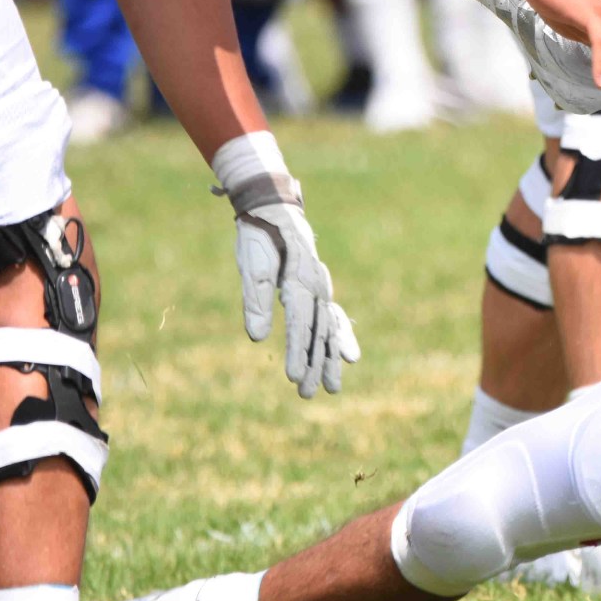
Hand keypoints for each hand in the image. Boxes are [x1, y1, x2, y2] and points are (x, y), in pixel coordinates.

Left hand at [227, 188, 358, 398]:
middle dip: (315, 364)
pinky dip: (341, 337)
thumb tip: (257, 338)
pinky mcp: (320, 289)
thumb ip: (255, 300)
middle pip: (320, 331)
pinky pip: (335, 318)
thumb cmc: (259, 235)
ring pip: (330, 328)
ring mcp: (323, 287)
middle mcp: (317, 285)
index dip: (297, 351)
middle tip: (309, 394)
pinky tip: (348, 357)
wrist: (274, 207)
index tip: (293, 377)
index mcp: (299, 279)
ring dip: (329, 358)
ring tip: (332, 387)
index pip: (299, 323)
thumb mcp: (251, 263)